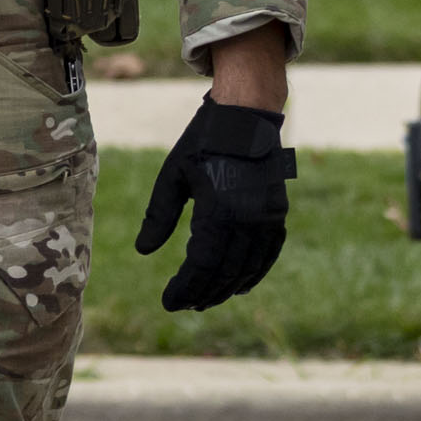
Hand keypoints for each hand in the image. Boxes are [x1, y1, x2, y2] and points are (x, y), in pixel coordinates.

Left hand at [138, 97, 293, 311]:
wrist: (246, 115)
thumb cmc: (203, 142)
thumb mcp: (173, 175)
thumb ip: (159, 216)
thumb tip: (143, 251)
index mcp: (218, 211)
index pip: (200, 266)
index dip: (184, 289)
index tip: (169, 303)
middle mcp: (247, 220)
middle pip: (224, 273)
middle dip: (203, 294)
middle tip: (185, 305)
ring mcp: (267, 218)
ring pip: (248, 268)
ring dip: (227, 289)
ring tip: (206, 300)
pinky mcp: (278, 214)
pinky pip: (268, 254)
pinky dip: (254, 273)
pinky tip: (240, 285)